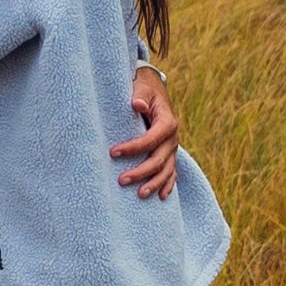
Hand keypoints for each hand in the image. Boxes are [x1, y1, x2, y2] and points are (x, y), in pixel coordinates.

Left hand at [113, 59, 184, 201]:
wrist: (154, 92)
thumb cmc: (145, 90)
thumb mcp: (142, 88)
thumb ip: (140, 96)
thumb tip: (137, 104)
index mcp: (167, 122)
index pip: (151, 140)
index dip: (133, 148)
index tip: (112, 153)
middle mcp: (173, 138)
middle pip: (159, 160)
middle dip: (141, 172)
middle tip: (121, 180)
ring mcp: (172, 149)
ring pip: (166, 171)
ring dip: (154, 184)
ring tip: (139, 195)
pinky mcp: (170, 155)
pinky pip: (172, 173)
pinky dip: (168, 185)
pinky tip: (161, 197)